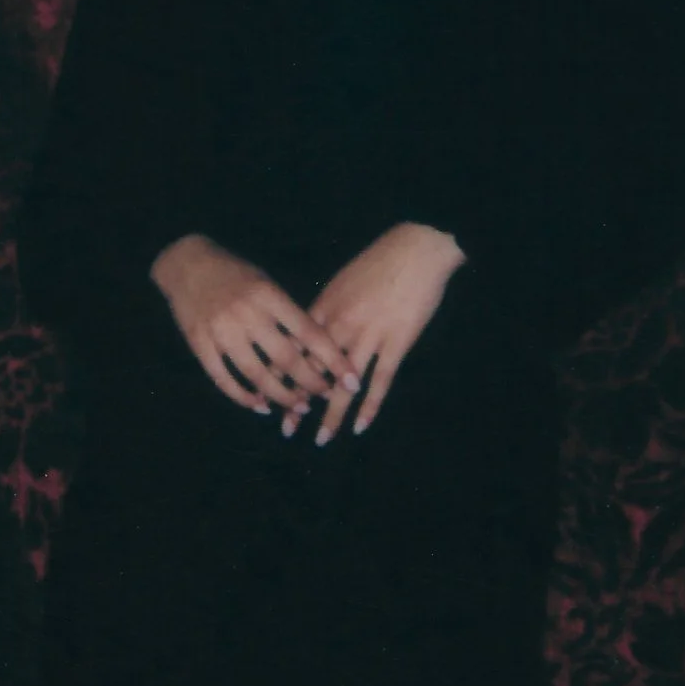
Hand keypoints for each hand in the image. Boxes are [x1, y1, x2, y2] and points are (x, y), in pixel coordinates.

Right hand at [150, 235, 362, 421]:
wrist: (187, 263)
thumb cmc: (235, 273)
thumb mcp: (266, 282)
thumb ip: (287, 313)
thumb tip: (317, 349)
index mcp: (269, 295)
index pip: (309, 333)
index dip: (333, 360)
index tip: (352, 380)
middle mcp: (247, 313)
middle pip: (286, 359)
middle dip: (311, 383)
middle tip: (326, 396)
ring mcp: (221, 330)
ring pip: (256, 375)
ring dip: (280, 396)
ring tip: (298, 406)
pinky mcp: (199, 344)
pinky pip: (223, 379)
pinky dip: (243, 397)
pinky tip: (259, 405)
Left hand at [298, 222, 467, 442]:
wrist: (416, 247)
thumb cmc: (380, 261)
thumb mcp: (344, 280)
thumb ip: (328, 307)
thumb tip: (312, 329)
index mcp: (324, 308)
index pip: (294, 349)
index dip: (280, 375)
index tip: (267, 396)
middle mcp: (341, 325)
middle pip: (312, 371)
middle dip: (297, 401)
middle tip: (286, 427)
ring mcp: (369, 335)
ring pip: (343, 384)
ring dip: (330, 414)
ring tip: (321, 438)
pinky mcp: (397, 342)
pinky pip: (380, 381)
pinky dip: (369, 406)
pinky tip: (361, 427)